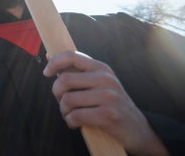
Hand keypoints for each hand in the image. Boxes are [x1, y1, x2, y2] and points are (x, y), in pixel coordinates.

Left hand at [43, 50, 167, 155]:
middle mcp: (106, 79)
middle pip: (64, 80)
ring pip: (68, 100)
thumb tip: (48, 56)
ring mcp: (109, 96)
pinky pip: (76, 116)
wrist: (138, 130)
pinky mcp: (108, 115)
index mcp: (101, 68)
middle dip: (57, 94)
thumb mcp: (98, 83)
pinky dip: (70, 121)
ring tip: (69, 115)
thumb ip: (76, 71)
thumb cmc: (111, 104)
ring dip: (63, 111)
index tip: (46, 73)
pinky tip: (75, 123)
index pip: (71, 56)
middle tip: (63, 104)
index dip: (54, 63)